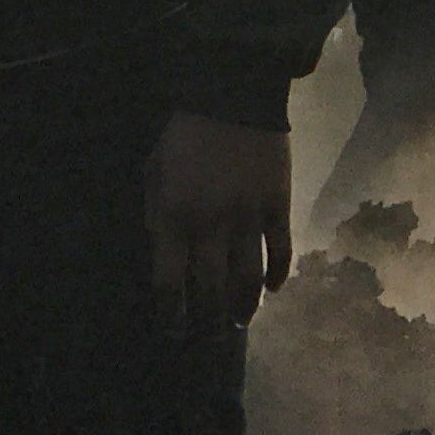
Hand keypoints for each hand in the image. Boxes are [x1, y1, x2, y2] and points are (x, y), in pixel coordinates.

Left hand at [147, 113, 290, 334]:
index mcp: (173, 217)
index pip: (168, 283)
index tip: (171, 333)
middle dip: (208, 320)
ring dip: (244, 306)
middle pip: (211, 289)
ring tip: (239, 321)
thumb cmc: (183, 135)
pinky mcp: (278, 206)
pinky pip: (281, 251)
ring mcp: (249, 218)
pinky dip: (278, 275)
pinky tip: (274, 290)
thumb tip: (164, 254)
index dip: (169, 315)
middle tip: (210, 338)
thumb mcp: (153, 172)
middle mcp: (211, 226)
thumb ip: (155, 215)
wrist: (231, 97)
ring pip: (249, 278)